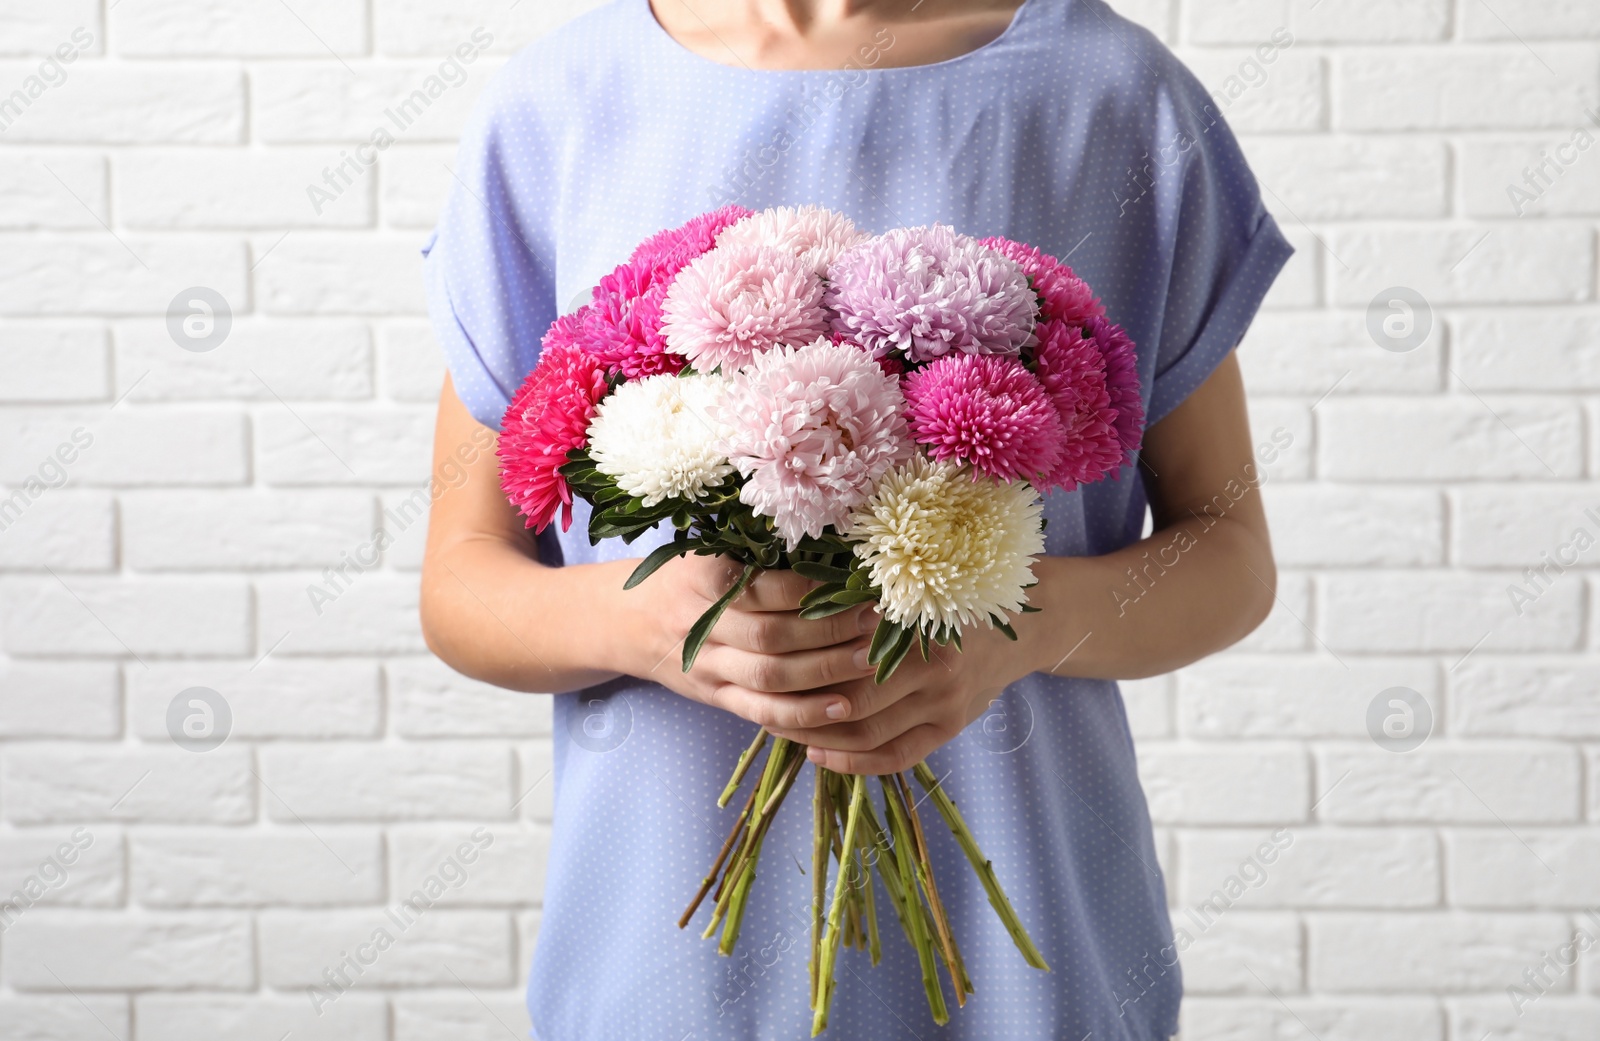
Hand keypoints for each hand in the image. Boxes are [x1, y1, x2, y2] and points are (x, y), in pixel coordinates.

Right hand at [628, 555, 879, 729]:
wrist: (628, 622)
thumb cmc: (685, 579)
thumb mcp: (709, 553)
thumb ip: (756, 557)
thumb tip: (834, 553)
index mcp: (700, 578)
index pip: (760, 588)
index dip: (809, 590)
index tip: (851, 584)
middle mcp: (700, 625)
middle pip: (770, 636)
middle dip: (829, 631)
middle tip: (873, 621)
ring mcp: (706, 666)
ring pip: (770, 677)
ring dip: (825, 672)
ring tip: (869, 660)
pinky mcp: (716, 697)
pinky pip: (762, 713)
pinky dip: (804, 714)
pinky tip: (842, 708)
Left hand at [762, 619, 1044, 774]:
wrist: (1019, 625)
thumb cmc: (947, 598)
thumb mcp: (908, 589)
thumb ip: (858, 602)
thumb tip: (787, 617)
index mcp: (914, 623)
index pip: (841, 655)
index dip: (799, 667)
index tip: (764, 666)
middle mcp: (933, 665)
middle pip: (850, 699)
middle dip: (801, 708)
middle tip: (762, 704)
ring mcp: (945, 702)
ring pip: (868, 733)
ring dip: (819, 738)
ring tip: (784, 731)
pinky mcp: (951, 727)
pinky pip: (896, 756)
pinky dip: (854, 762)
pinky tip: (822, 755)